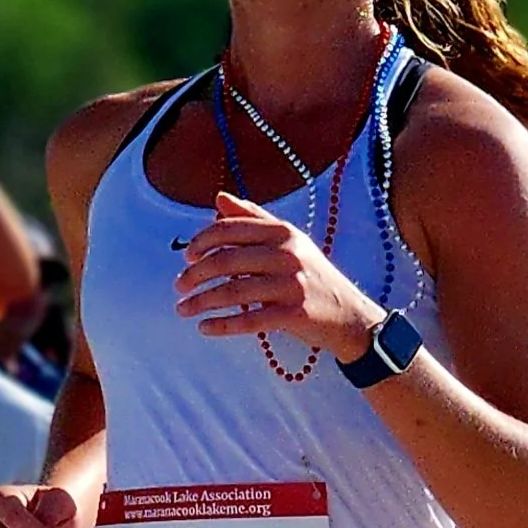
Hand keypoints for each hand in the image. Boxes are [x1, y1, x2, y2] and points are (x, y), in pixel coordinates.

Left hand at [174, 192, 378, 361]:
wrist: (348, 315)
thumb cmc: (311, 276)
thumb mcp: (288, 241)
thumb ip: (253, 218)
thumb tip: (219, 199)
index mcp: (283, 232)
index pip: (231, 229)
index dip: (202, 241)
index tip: (186, 256)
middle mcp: (287, 254)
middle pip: (227, 260)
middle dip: (196, 274)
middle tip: (179, 287)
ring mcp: (292, 284)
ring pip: (234, 290)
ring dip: (202, 301)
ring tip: (183, 310)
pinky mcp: (294, 313)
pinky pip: (249, 320)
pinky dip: (223, 325)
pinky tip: (204, 328)